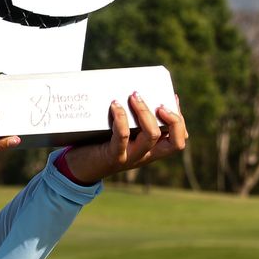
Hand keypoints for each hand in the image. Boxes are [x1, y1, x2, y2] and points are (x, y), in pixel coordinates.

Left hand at [63, 92, 187, 184]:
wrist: (78, 168)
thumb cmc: (99, 144)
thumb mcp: (120, 132)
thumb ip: (131, 119)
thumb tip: (134, 90)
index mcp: (151, 150)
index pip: (178, 140)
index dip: (180, 120)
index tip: (172, 98)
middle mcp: (145, 155)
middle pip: (175, 143)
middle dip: (173, 119)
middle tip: (158, 102)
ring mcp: (131, 157)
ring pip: (150, 136)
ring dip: (144, 112)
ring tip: (134, 96)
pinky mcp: (114, 156)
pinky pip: (123, 137)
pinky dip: (121, 118)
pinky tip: (115, 105)